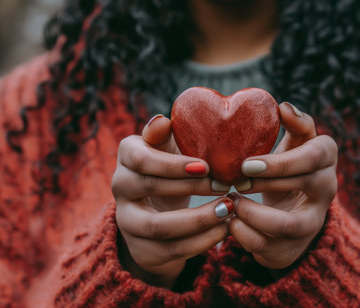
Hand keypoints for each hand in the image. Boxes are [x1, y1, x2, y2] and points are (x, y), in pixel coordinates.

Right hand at [111, 115, 233, 287]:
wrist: (157, 209)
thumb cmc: (170, 169)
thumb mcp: (168, 148)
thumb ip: (164, 135)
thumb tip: (161, 120)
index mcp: (127, 155)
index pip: (142, 159)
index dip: (173, 164)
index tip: (206, 166)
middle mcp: (119, 187)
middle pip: (151, 189)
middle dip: (193, 188)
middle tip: (226, 186)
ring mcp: (127, 221)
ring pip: (160, 226)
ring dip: (200, 219)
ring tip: (228, 209)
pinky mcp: (142, 249)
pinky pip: (172, 250)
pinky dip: (202, 241)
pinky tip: (224, 228)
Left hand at [229, 102, 337, 269]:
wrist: (297, 211)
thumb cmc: (291, 168)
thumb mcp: (296, 144)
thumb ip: (295, 124)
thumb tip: (283, 106)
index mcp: (326, 158)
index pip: (312, 156)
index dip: (279, 162)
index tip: (246, 164)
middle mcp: (328, 190)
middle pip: (300, 187)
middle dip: (261, 183)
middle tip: (233, 181)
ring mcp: (313, 223)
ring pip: (286, 225)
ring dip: (251, 214)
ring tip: (231, 202)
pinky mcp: (294, 248)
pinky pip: (268, 248)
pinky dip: (242, 235)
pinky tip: (231, 221)